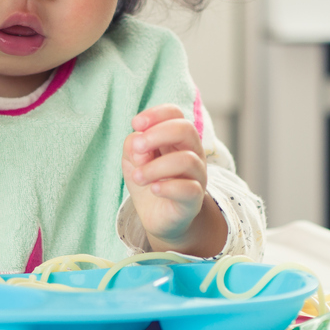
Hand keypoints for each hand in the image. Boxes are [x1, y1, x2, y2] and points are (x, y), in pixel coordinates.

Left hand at [122, 104, 225, 256]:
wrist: (158, 216)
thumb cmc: (148, 180)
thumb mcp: (133, 159)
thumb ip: (134, 146)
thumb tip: (139, 146)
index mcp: (176, 137)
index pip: (175, 113)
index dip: (155, 114)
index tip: (135, 124)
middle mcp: (192, 151)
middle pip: (186, 129)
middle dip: (157, 134)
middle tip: (137, 148)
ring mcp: (196, 175)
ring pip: (186, 160)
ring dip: (155, 167)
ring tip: (138, 177)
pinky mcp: (195, 199)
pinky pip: (189, 188)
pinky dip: (167, 187)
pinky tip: (153, 189)